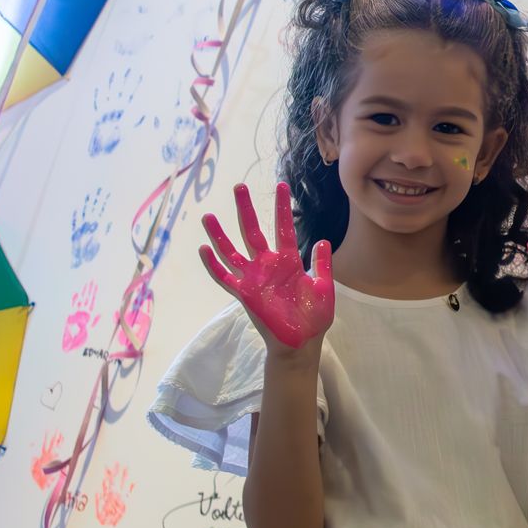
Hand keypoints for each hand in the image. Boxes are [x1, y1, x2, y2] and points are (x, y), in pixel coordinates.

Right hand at [199, 182, 333, 350]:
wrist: (302, 343)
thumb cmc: (314, 317)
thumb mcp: (324, 286)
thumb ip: (321, 264)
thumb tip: (322, 240)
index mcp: (289, 261)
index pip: (283, 227)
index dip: (283, 207)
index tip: (281, 185)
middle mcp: (268, 265)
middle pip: (253, 231)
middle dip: (246, 210)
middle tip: (239, 187)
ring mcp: (254, 278)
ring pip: (232, 251)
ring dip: (220, 234)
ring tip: (208, 216)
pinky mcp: (244, 294)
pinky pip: (225, 277)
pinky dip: (213, 264)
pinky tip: (203, 249)